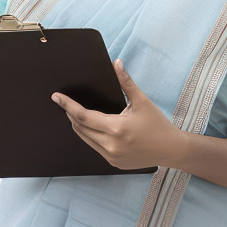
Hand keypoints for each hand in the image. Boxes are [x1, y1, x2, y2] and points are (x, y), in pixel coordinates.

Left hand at [51, 58, 186, 169]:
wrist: (170, 149)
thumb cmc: (157, 124)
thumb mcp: (142, 101)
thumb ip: (126, 82)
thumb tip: (116, 62)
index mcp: (117, 128)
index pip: (83, 116)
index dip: (68, 105)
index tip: (56, 97)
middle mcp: (111, 145)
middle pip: (80, 127)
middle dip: (71, 114)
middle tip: (65, 102)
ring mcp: (111, 156)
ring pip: (84, 138)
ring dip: (77, 125)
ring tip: (75, 113)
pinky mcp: (113, 163)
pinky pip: (94, 146)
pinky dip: (89, 135)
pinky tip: (90, 126)